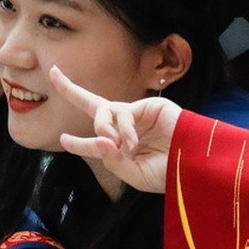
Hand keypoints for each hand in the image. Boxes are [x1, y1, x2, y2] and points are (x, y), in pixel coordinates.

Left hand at [50, 65, 180, 194]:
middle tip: (53, 74)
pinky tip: (132, 142)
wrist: (195, 165)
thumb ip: (112, 161)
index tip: (64, 140)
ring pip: (102, 113)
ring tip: (119, 145)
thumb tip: (100, 141)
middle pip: (92, 105)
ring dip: (104, 129)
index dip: (78, 143)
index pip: (94, 143)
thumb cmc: (167, 174)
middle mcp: (125, 128)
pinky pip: (121, 114)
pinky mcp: (147, 106)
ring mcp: (135, 115)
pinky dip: (122, 129)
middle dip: (70, 89)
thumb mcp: (135, 175)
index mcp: (121, 148)